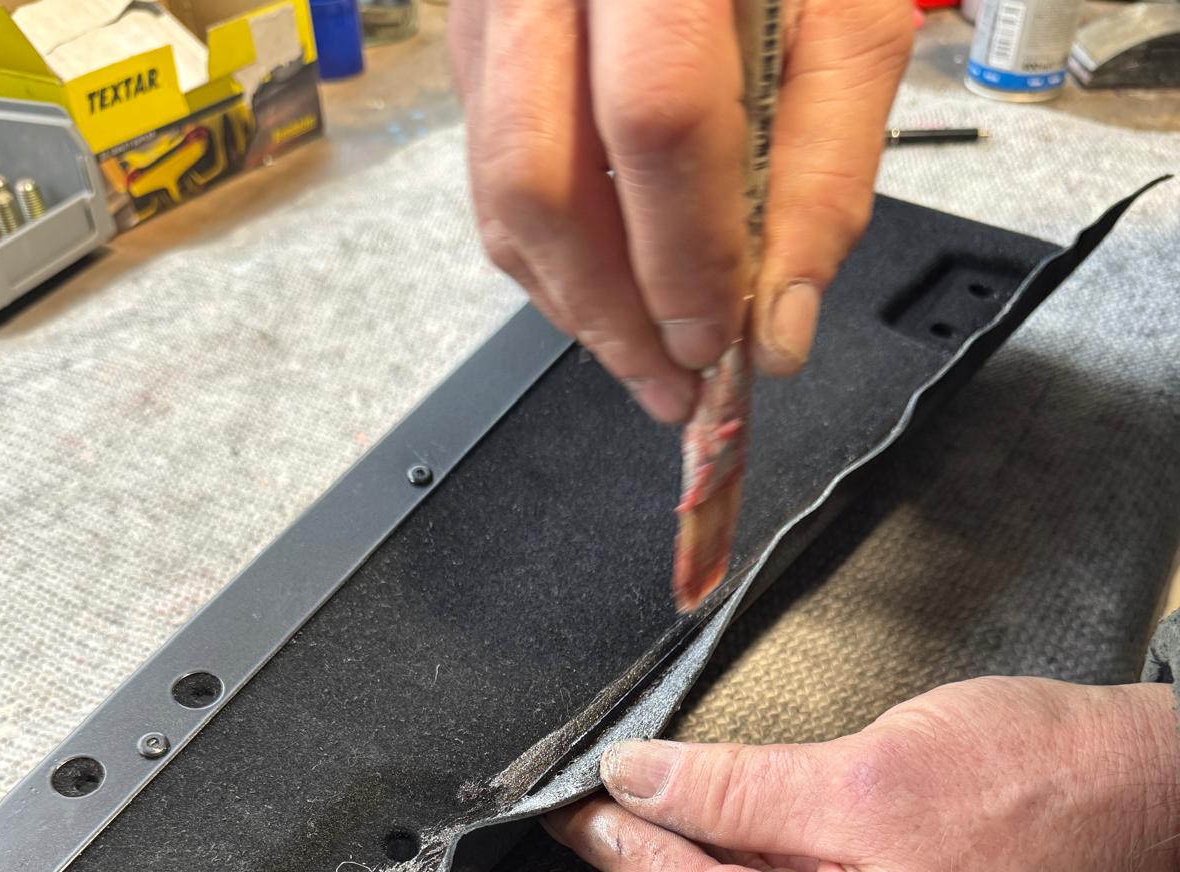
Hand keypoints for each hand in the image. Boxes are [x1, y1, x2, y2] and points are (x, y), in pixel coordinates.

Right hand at [450, 0, 912, 423]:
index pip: (654, 118)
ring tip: (646, 356)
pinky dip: (554, 257)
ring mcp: (490, 2)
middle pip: (542, 175)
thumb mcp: (853, 24)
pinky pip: (492, 176)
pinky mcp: (473, 40)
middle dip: (610, 310)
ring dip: (575, 302)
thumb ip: (825, 175)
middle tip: (671, 379)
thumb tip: (776, 330)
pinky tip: (612, 289)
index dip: (683, 252)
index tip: (715, 340)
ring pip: (502, 190)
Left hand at [546, 678, 1179, 871]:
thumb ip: (733, 793)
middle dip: (677, 857)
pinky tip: (754, 820)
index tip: (573, 814)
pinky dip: (790, 868)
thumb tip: (637, 784)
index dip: (633, 857)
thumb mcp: (864, 778)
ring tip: (668, 795)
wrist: (1167, 794)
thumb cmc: (1045, 784)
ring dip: (735, 856)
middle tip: (604, 796)